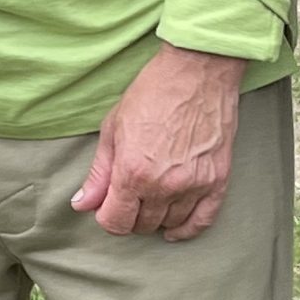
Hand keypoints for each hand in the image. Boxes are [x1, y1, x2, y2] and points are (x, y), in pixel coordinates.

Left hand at [71, 45, 242, 238]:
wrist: (198, 70)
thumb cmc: (153, 92)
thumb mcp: (114, 128)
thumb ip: (99, 172)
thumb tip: (82, 203)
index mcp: (133, 171)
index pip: (115, 221)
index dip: (107, 216)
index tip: (108, 205)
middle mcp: (164, 185)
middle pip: (142, 225)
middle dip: (131, 215)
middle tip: (129, 197)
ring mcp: (194, 184)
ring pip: (170, 223)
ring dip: (157, 218)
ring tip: (151, 200)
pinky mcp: (218, 179)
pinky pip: (203, 220)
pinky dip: (187, 228)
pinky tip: (175, 228)